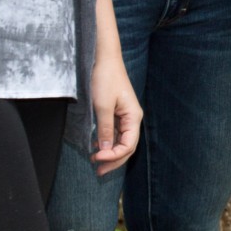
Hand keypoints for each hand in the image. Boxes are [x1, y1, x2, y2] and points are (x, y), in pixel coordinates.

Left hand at [90, 45, 141, 174]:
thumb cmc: (105, 79)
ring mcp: (125, 116)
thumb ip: (105, 129)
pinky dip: (107, 142)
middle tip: (98, 171)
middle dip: (114, 160)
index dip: (114, 155)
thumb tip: (106, 149)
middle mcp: (132, 118)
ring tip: (96, 162)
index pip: (128, 145)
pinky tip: (97, 147)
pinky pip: (115, 133)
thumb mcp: (102, 106)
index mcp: (134, 117)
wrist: (104, 59)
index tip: (97, 158)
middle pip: (127, 146)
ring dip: (110, 153)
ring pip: (120, 141)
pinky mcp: (117, 113)